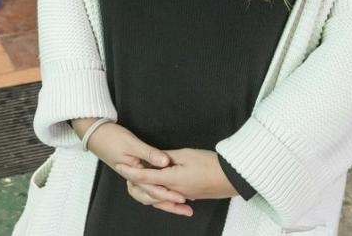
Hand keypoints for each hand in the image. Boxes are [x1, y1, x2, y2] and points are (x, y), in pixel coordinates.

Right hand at [87, 124, 191, 217]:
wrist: (97, 134)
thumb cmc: (112, 138)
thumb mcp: (132, 143)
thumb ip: (149, 153)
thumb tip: (165, 162)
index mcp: (132, 173)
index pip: (153, 188)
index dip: (168, 194)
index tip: (182, 198)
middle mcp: (132, 179)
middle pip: (152, 197)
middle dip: (170, 204)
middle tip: (186, 208)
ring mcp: (133, 177)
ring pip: (150, 196)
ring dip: (165, 201)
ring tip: (181, 206)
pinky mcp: (135, 173)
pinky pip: (148, 188)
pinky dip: (159, 192)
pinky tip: (169, 191)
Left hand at [114, 148, 239, 203]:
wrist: (232, 177)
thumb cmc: (210, 163)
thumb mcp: (186, 154)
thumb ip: (167, 156)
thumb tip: (155, 158)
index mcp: (171, 180)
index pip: (145, 177)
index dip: (130, 172)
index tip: (119, 166)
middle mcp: (175, 191)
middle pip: (149, 189)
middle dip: (136, 180)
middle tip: (126, 169)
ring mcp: (183, 196)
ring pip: (159, 194)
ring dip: (148, 186)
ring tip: (140, 176)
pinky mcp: (190, 196)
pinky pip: (170, 196)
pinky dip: (161, 190)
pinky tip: (159, 184)